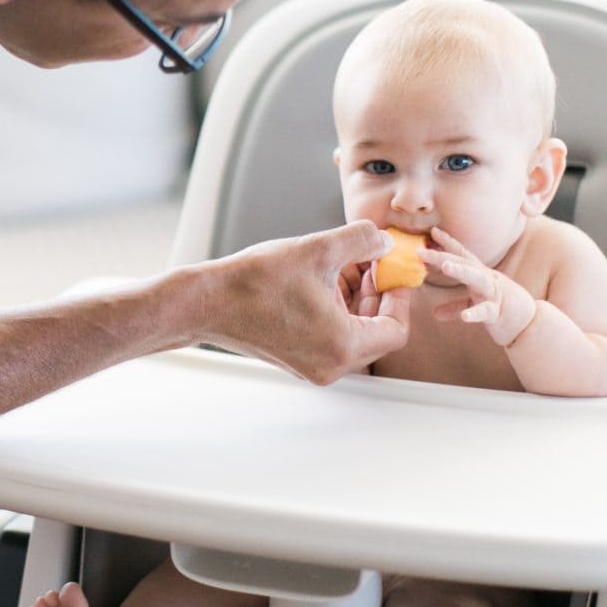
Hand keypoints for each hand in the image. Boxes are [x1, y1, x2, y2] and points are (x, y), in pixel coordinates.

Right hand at [206, 220, 411, 382]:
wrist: (206, 302)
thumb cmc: (254, 282)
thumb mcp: (319, 249)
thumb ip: (362, 241)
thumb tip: (383, 242)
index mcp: (342, 346)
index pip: (396, 328)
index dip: (400, 295)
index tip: (394, 270)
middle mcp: (330, 365)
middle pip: (376, 333)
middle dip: (378, 294)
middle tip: (374, 262)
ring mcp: (312, 365)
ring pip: (354, 333)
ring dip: (356, 300)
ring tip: (346, 264)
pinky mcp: (296, 358)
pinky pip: (332, 336)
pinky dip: (336, 310)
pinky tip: (324, 279)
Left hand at [418, 227, 536, 346]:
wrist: (530, 324)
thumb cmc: (504, 311)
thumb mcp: (477, 305)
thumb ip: (455, 307)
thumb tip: (434, 313)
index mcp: (481, 275)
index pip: (463, 256)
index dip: (448, 243)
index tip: (433, 231)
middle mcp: (487, 279)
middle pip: (464, 264)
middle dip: (442, 256)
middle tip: (420, 251)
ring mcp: (493, 294)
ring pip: (477, 279)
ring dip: (461, 271)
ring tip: (445, 266)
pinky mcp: (498, 312)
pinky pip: (486, 311)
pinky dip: (475, 313)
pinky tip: (465, 318)